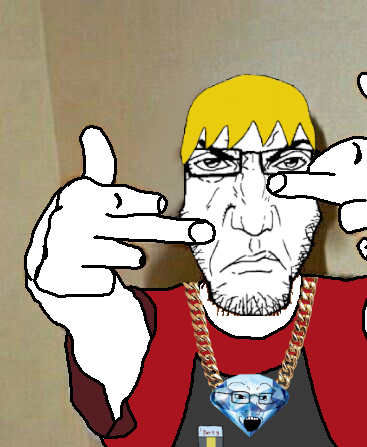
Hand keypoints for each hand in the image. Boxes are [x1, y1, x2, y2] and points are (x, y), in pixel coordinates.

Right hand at [25, 126, 214, 295]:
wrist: (48, 267)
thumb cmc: (80, 226)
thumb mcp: (89, 197)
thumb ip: (98, 168)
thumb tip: (92, 130)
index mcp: (80, 195)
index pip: (117, 197)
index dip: (139, 201)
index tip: (161, 205)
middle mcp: (68, 219)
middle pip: (131, 226)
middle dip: (171, 230)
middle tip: (205, 230)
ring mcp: (62, 250)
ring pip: (118, 255)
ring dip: (128, 256)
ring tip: (132, 257)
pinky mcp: (57, 280)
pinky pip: (101, 284)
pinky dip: (104, 284)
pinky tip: (95, 278)